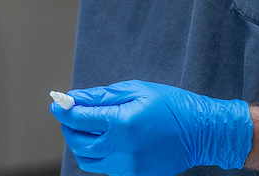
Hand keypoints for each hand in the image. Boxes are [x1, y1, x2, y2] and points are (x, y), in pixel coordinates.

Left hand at [49, 80, 251, 175]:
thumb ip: (100, 96)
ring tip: (89, 127)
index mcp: (121, 123)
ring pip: (87, 160)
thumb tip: (73, 98)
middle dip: (69, 127)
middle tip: (72, 114)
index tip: (57, 103)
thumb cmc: (170, 105)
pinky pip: (105, 168)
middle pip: (78, 143)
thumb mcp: (135, 91)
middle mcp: (121, 149)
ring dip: (81, 143)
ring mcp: (127, 167)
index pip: (78, 119)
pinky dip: (99, 153)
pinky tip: (108, 139)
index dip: (63, 110)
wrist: (201, 132)